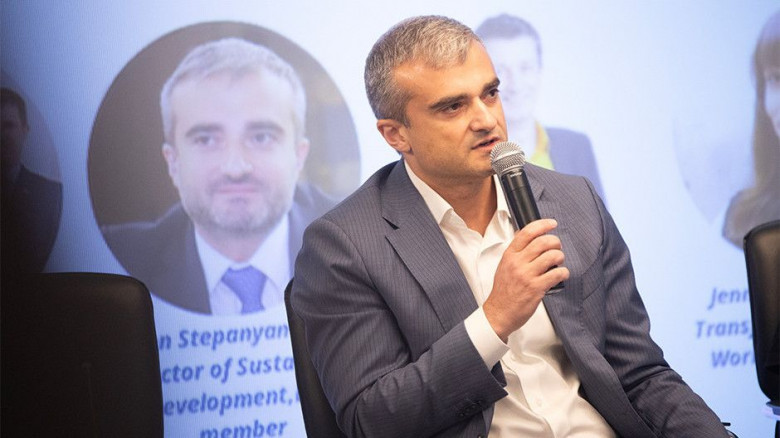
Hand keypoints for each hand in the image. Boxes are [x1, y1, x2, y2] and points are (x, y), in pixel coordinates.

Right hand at [483, 219, 568, 341]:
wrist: (499, 312)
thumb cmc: (503, 291)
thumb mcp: (504, 266)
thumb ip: (515, 252)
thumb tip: (527, 236)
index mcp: (509, 255)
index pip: (526, 232)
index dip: (542, 224)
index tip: (552, 223)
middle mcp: (517, 263)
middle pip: (543, 242)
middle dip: (555, 242)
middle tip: (557, 247)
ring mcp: (527, 275)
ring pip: (552, 256)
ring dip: (560, 257)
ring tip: (558, 262)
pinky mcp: (536, 288)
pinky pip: (557, 273)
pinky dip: (563, 273)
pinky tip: (561, 275)